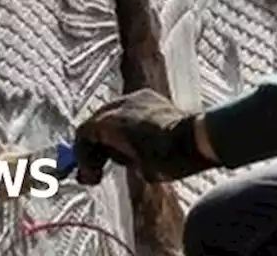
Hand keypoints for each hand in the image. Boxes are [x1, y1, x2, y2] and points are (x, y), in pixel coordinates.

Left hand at [73, 88, 217, 183]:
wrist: (193, 140)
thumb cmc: (187, 152)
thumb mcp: (164, 153)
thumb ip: (146, 154)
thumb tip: (139, 167)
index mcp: (150, 105)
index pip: (120, 121)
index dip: (108, 145)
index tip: (103, 166)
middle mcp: (134, 100)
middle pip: (102, 122)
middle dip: (93, 150)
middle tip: (90, 174)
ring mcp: (121, 107)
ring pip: (91, 128)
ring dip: (88, 155)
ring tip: (93, 177)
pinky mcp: (109, 120)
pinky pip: (84, 136)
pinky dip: (83, 157)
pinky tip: (92, 175)